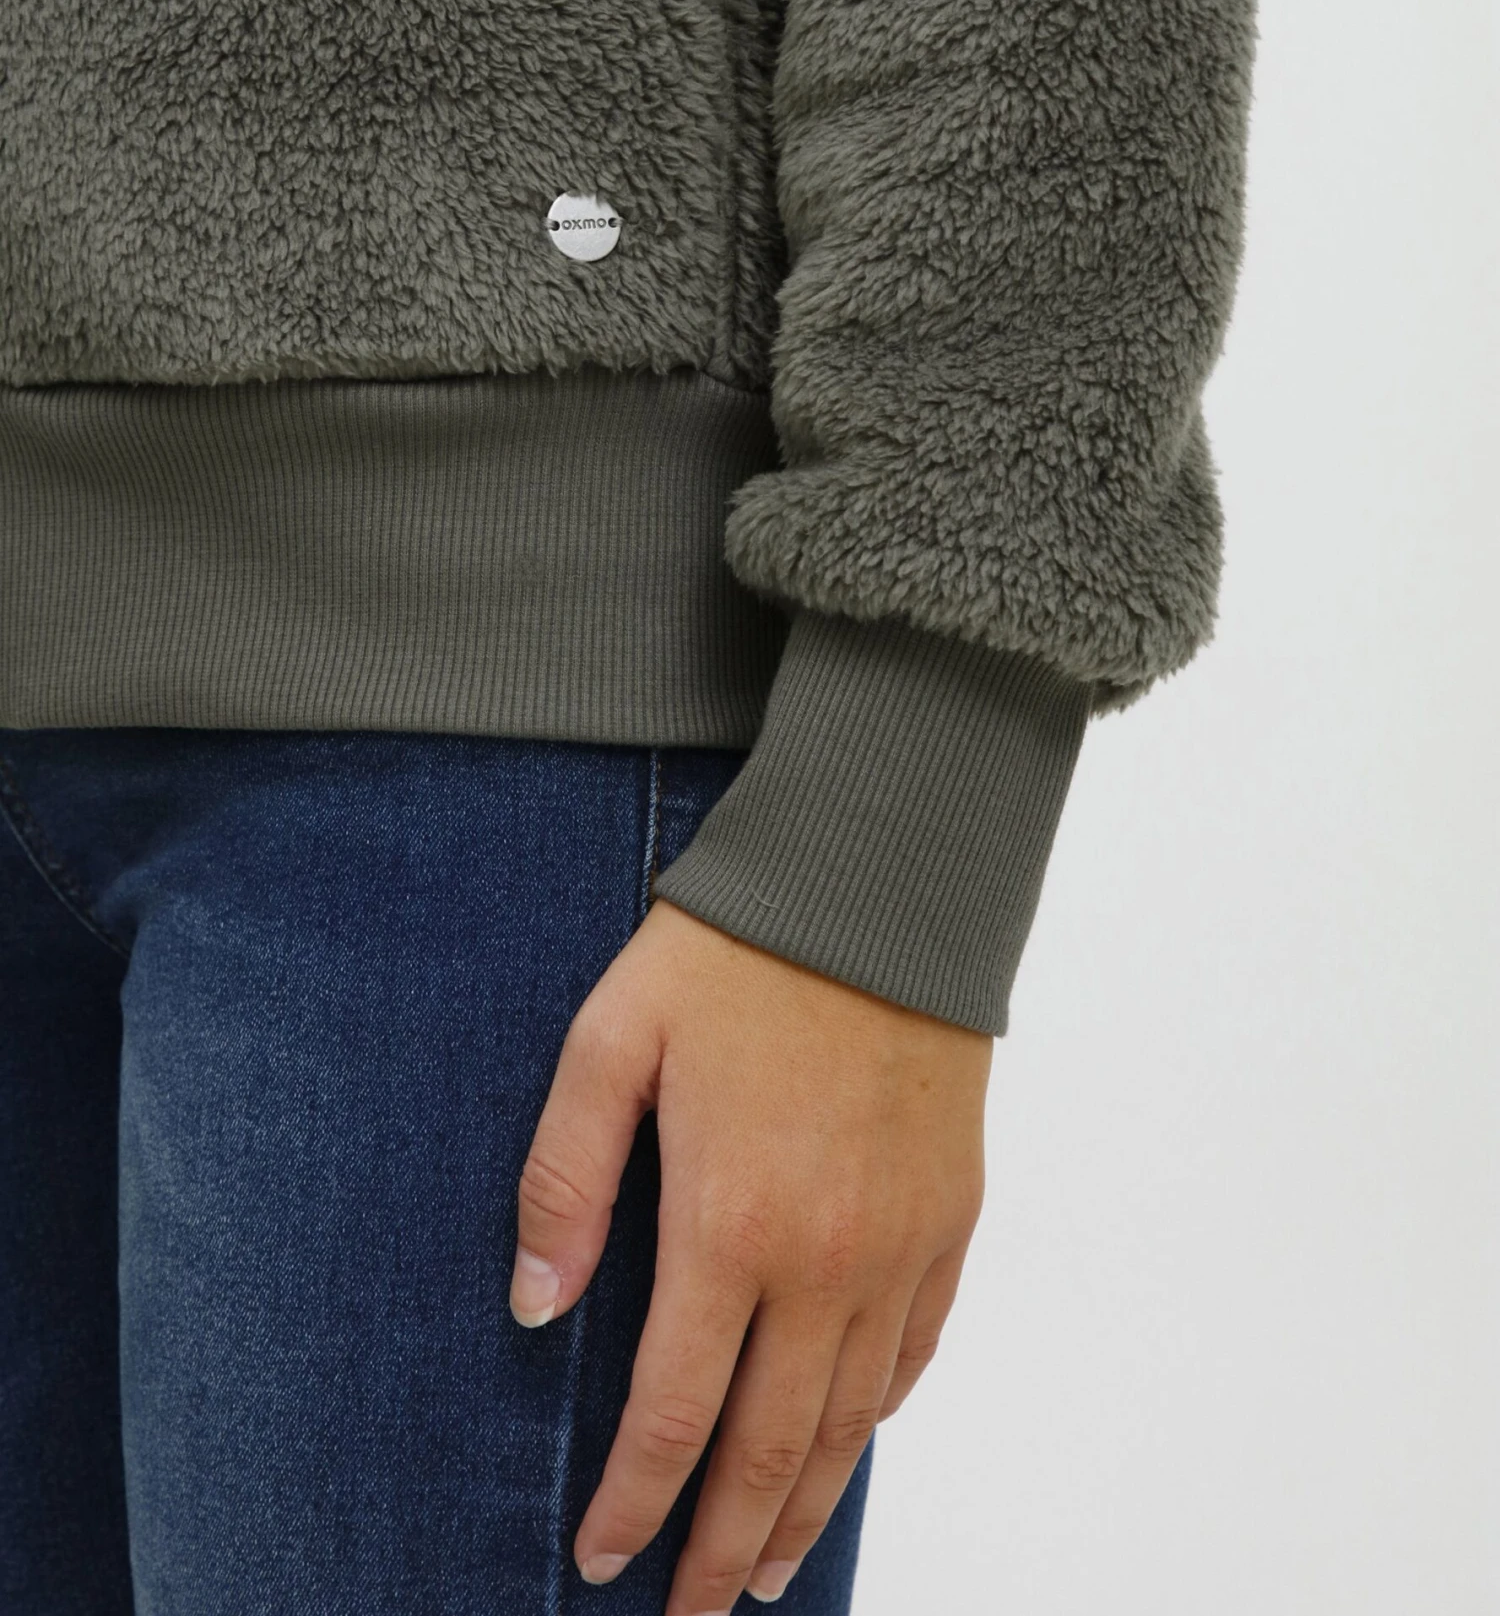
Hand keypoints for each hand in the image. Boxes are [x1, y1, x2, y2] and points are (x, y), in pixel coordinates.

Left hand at [510, 897, 990, 1611]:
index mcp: (730, 1224)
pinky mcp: (952, 1210)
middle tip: (690, 1611)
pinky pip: (919, 1345)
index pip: (674, 1412)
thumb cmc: (733, 950)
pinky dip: (880, 1413)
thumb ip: (564, 1179)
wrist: (880, 879)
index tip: (603, 1562)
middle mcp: (828, 1259)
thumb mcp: (610, 1041)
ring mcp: (902, 1242)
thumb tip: (530, 1307)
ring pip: (853, 1418)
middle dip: (721, 1545)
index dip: (635, 1501)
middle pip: (774, 1447)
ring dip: (807, 1507)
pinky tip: (854, 1436)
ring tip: (766, 1570)